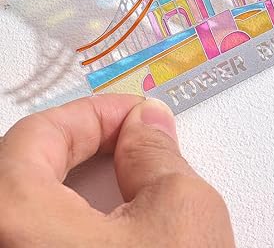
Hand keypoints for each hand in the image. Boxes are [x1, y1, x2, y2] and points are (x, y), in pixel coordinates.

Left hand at [0, 95, 234, 246]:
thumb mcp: (180, 207)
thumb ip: (155, 150)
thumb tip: (146, 126)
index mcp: (13, 219)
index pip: (35, 137)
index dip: (94, 114)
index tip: (132, 115)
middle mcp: (3, 246)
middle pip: (23, 171)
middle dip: (86, 145)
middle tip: (131, 141)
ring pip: (29, 211)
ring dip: (78, 186)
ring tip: (128, 181)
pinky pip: (38, 240)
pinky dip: (75, 223)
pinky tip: (114, 225)